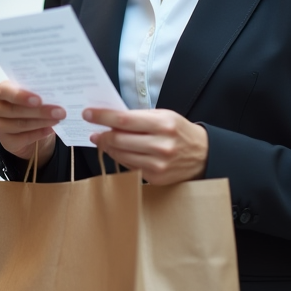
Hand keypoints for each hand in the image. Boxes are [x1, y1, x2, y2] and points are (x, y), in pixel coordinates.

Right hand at [0, 80, 64, 166]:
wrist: (27, 125)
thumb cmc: (28, 104)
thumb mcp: (30, 94)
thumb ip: (36, 92)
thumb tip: (55, 95)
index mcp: (0, 90)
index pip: (5, 91)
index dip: (21, 96)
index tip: (39, 99)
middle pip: (15, 110)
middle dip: (39, 111)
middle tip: (59, 111)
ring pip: (20, 124)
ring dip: (42, 122)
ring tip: (57, 119)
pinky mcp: (5, 141)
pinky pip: (22, 138)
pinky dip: (38, 134)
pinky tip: (50, 129)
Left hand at [85, 108, 208, 184]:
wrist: (202, 155)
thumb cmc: (180, 131)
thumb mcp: (164, 116)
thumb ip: (139, 117)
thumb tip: (111, 119)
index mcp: (163, 124)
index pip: (124, 119)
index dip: (103, 116)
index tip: (88, 113)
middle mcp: (161, 145)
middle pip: (119, 139)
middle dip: (102, 133)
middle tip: (94, 129)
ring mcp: (158, 164)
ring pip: (121, 154)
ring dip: (108, 146)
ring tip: (103, 139)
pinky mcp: (155, 177)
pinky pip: (129, 166)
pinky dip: (120, 157)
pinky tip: (117, 150)